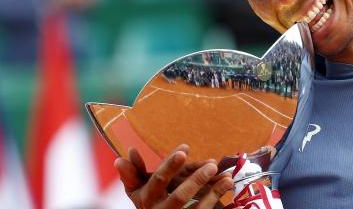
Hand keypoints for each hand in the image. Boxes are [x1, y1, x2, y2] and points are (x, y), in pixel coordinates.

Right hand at [115, 144, 233, 208]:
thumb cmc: (149, 203)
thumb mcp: (137, 190)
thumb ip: (132, 173)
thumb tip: (124, 155)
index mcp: (147, 198)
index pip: (159, 180)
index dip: (171, 164)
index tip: (185, 149)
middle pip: (180, 196)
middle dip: (196, 180)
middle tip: (212, 164)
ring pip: (197, 208)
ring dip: (214, 192)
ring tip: (227, 177)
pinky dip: (218, 199)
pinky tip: (228, 185)